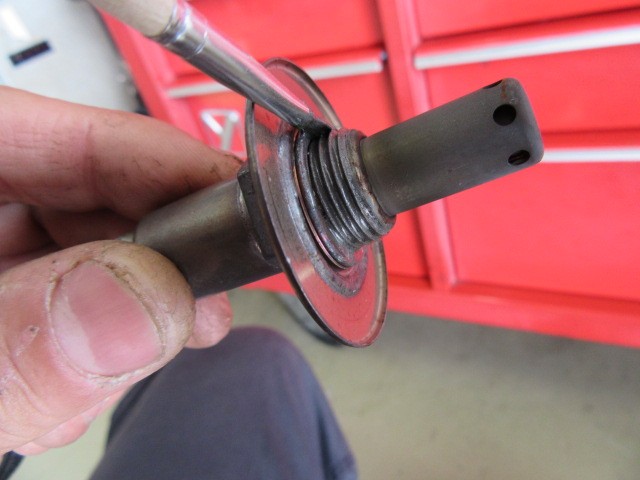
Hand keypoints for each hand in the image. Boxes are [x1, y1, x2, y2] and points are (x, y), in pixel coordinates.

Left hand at [0, 87, 241, 454]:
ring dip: (139, 301)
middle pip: (83, 190)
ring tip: (159, 340)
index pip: (56, 130)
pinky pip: (68, 299)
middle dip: (162, 244)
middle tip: (212, 288)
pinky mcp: (6, 305)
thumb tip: (142, 303)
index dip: (158, 157)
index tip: (238, 196)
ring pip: (87, 250)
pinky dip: (102, 338)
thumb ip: (19, 349)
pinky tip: (101, 369)